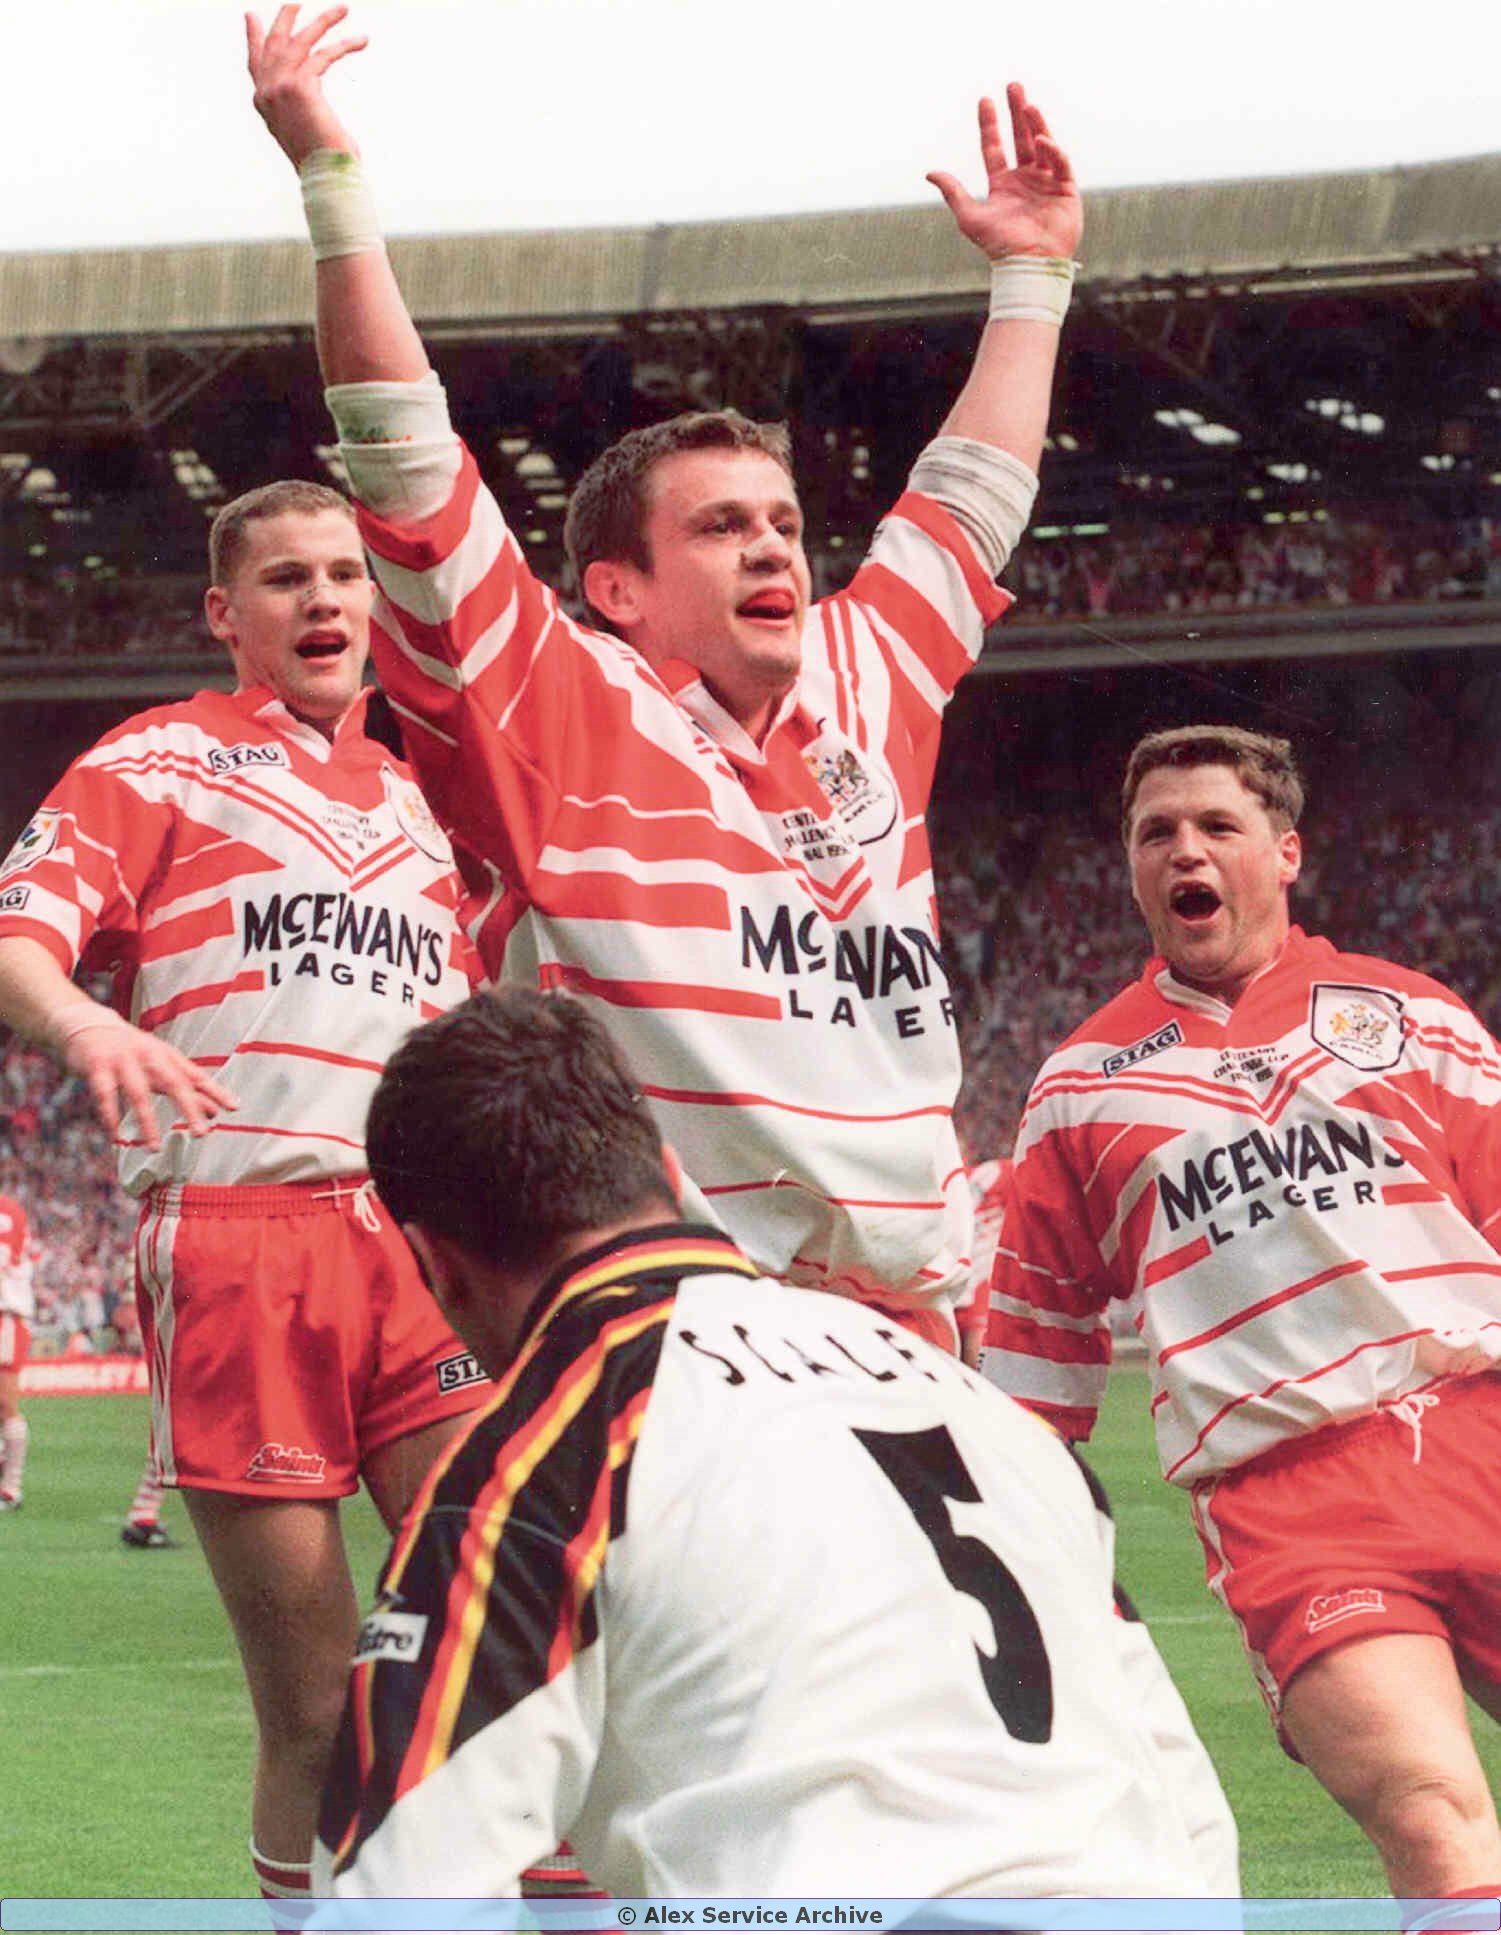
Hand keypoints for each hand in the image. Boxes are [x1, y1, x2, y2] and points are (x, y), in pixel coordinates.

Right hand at [61, 1017, 237, 1151]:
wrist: (88, 1024)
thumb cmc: (132, 1050)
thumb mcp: (161, 1063)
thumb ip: (186, 1085)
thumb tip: (214, 1111)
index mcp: (167, 1055)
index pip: (196, 1075)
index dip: (215, 1091)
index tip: (234, 1108)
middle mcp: (149, 1056)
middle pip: (173, 1083)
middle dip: (189, 1108)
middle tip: (202, 1133)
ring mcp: (123, 1060)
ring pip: (138, 1093)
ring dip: (148, 1121)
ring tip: (155, 1147)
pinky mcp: (98, 1066)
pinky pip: (105, 1094)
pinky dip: (110, 1115)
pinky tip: (115, 1135)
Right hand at [246, 4, 367, 166]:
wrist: (325, 178)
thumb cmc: (323, 163)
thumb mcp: (304, 130)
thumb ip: (300, 107)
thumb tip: (310, 97)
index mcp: (264, 103)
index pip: (255, 62)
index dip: (253, 37)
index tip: (251, 17)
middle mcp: (266, 92)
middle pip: (273, 43)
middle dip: (286, 18)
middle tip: (296, 0)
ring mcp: (279, 87)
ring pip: (301, 41)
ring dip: (324, 21)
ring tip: (343, 9)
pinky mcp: (299, 86)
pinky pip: (323, 54)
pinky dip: (344, 45)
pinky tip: (361, 41)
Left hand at [927, 84, 1082, 261]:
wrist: (1029, 264)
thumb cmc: (999, 246)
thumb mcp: (970, 217)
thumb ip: (952, 192)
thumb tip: (929, 172)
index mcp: (1003, 185)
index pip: (994, 148)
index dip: (989, 125)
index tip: (985, 100)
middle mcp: (1025, 180)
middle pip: (1020, 138)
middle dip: (1016, 112)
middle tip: (1013, 85)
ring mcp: (1046, 182)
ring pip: (1041, 144)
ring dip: (1035, 123)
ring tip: (1027, 104)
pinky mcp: (1066, 189)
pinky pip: (1059, 162)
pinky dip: (1050, 150)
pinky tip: (1040, 140)